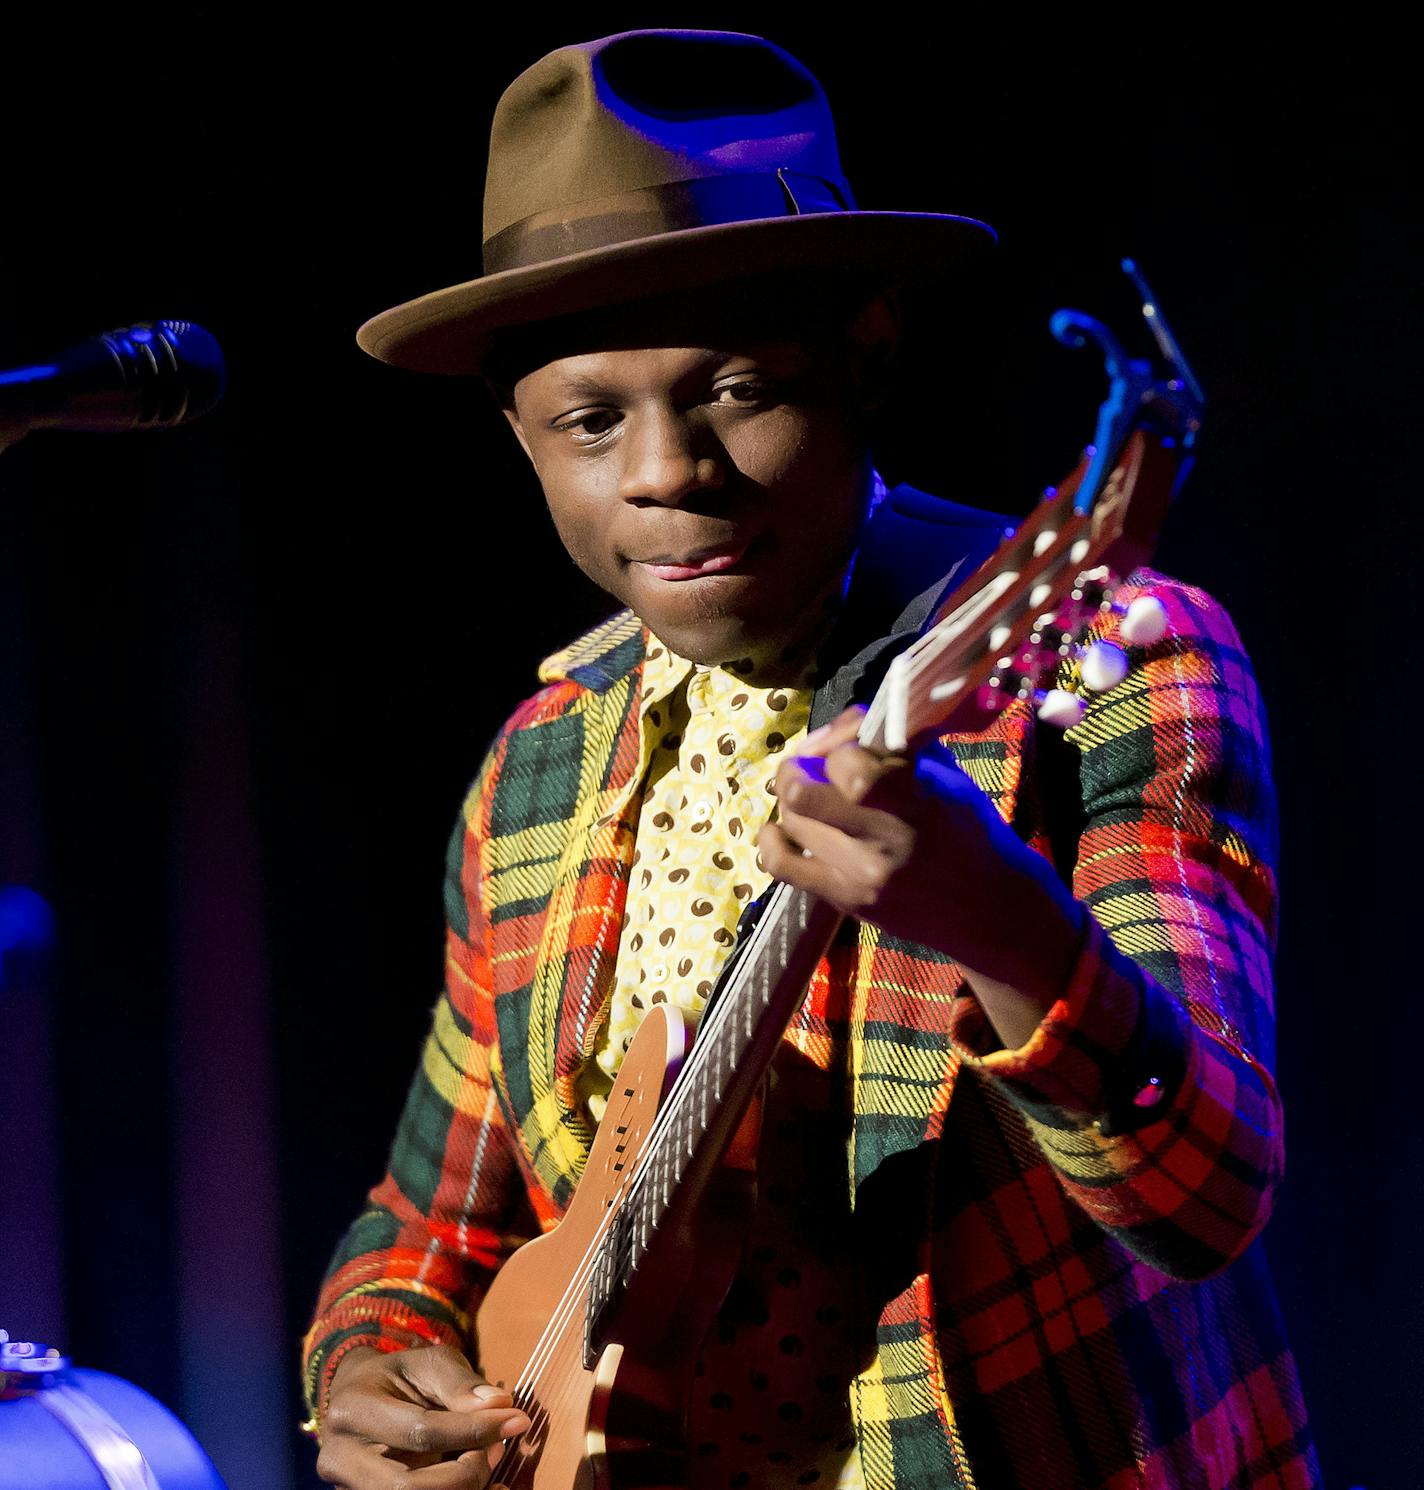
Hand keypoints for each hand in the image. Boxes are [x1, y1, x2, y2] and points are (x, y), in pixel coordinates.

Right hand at [316, 1343, 530, 1488]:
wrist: (361, 1396)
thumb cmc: (401, 1376)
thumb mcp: (429, 1362)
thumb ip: (461, 1384)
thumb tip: (500, 1406)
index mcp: (353, 1409)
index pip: (420, 1431)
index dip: (473, 1430)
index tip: (516, 1420)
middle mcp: (339, 1457)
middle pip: (406, 1487)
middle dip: (465, 1474)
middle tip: (498, 1448)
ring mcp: (347, 1488)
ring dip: (461, 1489)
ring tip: (488, 1461)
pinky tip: (486, 1487)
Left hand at [758, 707, 1089, 1043]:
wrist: (988, 908)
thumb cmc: (968, 831)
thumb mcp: (946, 777)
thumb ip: (895, 746)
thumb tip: (845, 725)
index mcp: (917, 800)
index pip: (849, 764)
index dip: (839, 743)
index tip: (850, 744)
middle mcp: (885, 840)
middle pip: (802, 791)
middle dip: (799, 765)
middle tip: (813, 763)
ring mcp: (861, 875)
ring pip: (790, 819)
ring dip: (794, 797)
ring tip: (813, 793)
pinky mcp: (845, 901)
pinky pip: (780, 865)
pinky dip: (772, 838)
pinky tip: (783, 828)